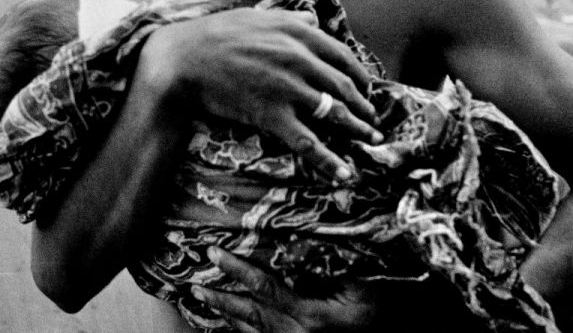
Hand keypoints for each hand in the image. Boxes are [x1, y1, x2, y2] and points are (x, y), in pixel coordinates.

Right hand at [139, 9, 381, 181]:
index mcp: (297, 32)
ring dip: (358, 130)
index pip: (342, 56)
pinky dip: (331, 161)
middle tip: (374, 120)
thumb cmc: (214, 35)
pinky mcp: (273, 115)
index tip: (365, 88)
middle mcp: (299, 58)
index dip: (358, 75)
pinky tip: (345, 174)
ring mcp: (288, 87)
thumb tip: (314, 18)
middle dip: (364, 106)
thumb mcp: (256, 16)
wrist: (182, 60)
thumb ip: (290, 18)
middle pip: (344, 86)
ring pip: (334, 113)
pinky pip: (310, 142)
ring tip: (372, 142)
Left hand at [192, 247, 375, 332]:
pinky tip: (230, 322)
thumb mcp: (361, 290)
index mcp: (309, 316)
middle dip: (220, 297)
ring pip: (250, 331)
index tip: (215, 253)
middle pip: (249, 314)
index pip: (264, 288)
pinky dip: (241, 330)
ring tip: (203, 299)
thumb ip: (331, 271)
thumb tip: (301, 249)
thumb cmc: (378, 315)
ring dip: (226, 314)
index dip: (237, 269)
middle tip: (194, 285)